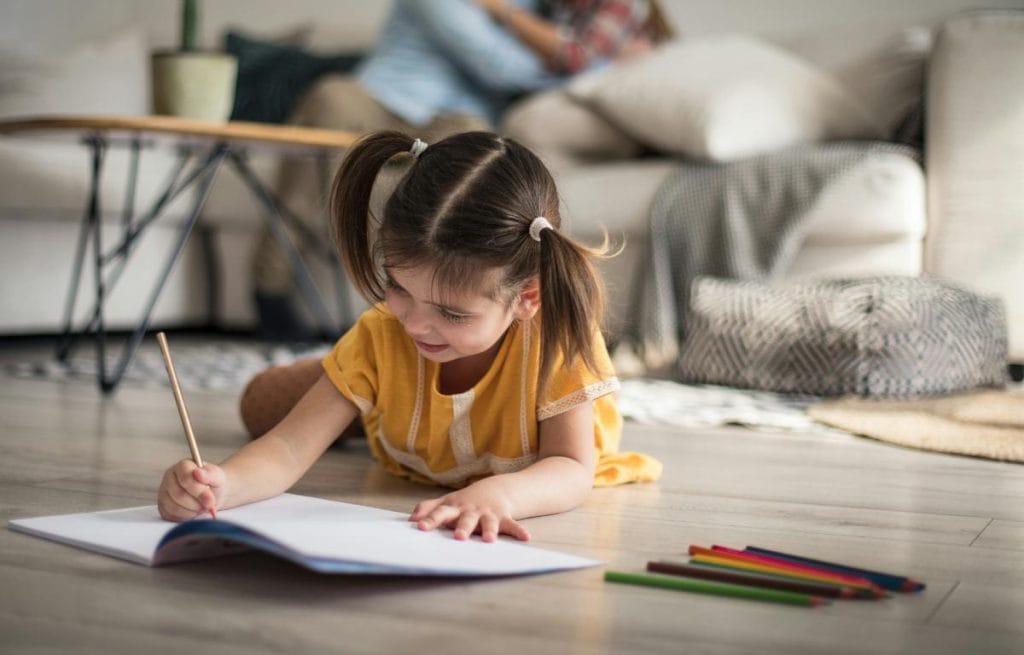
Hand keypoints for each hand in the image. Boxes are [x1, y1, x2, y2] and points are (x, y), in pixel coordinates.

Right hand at [157, 459, 225, 520]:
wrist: (213, 495)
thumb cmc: (214, 484)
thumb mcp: (218, 477)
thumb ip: (210, 474)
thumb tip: (198, 472)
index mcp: (182, 466)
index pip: (185, 478)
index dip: (198, 491)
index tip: (211, 500)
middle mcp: (170, 477)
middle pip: (178, 494)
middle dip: (197, 503)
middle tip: (209, 506)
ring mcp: (164, 492)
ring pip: (173, 507)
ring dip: (192, 511)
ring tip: (202, 508)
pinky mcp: (163, 506)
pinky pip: (171, 516)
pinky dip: (185, 517)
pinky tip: (194, 512)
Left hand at [409, 479, 529, 541]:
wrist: (495, 489)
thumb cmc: (466, 501)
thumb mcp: (446, 502)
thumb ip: (428, 508)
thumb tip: (410, 518)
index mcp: (455, 508)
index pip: (440, 513)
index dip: (430, 519)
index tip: (420, 526)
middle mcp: (471, 511)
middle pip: (466, 519)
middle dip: (463, 527)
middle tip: (459, 537)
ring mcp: (488, 513)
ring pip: (488, 522)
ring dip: (489, 529)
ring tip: (489, 539)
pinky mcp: (503, 516)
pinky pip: (512, 525)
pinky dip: (519, 531)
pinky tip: (525, 537)